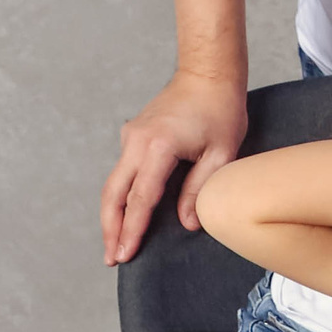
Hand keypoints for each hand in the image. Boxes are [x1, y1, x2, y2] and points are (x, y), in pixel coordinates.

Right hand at [101, 70, 248, 264]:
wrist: (207, 73)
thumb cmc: (221, 108)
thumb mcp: (221, 152)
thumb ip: (200, 189)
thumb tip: (187, 222)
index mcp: (158, 146)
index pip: (140, 198)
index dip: (132, 229)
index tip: (125, 253)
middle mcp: (136, 141)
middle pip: (113, 194)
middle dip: (110, 229)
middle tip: (112, 258)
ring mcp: (131, 136)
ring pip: (113, 183)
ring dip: (111, 214)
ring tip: (114, 243)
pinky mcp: (133, 135)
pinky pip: (122, 171)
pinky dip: (120, 195)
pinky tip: (125, 214)